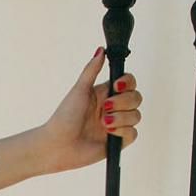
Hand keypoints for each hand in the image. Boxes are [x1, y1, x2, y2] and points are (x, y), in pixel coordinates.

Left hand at [36, 47, 142, 173]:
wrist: (58, 145)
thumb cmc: (64, 117)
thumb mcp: (79, 90)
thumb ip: (91, 70)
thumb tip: (101, 49)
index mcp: (106, 93)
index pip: (129, 82)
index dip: (128, 82)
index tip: (117, 85)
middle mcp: (113, 108)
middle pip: (136, 98)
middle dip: (123, 102)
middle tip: (105, 107)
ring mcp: (117, 124)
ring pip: (136, 115)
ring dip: (120, 118)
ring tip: (102, 123)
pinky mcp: (118, 141)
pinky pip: (133, 133)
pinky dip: (122, 132)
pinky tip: (107, 133)